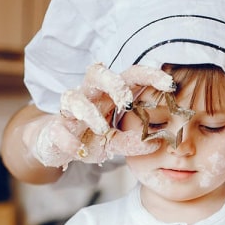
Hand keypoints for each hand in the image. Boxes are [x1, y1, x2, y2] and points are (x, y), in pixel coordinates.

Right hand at [25, 63, 174, 167]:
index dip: (149, 75)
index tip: (170, 85)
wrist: (58, 148)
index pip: (129, 76)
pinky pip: (58, 130)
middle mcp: (87, 96)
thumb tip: (157, 143)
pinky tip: (81, 152)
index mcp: (107, 94)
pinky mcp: (53, 128)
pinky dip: (70, 142)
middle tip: (127, 102)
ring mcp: (68, 111)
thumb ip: (133, 142)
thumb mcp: (115, 143)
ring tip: (102, 130)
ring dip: (89, 112)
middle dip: (113, 84)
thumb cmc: (90, 137)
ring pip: (73, 97)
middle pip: (96, 73)